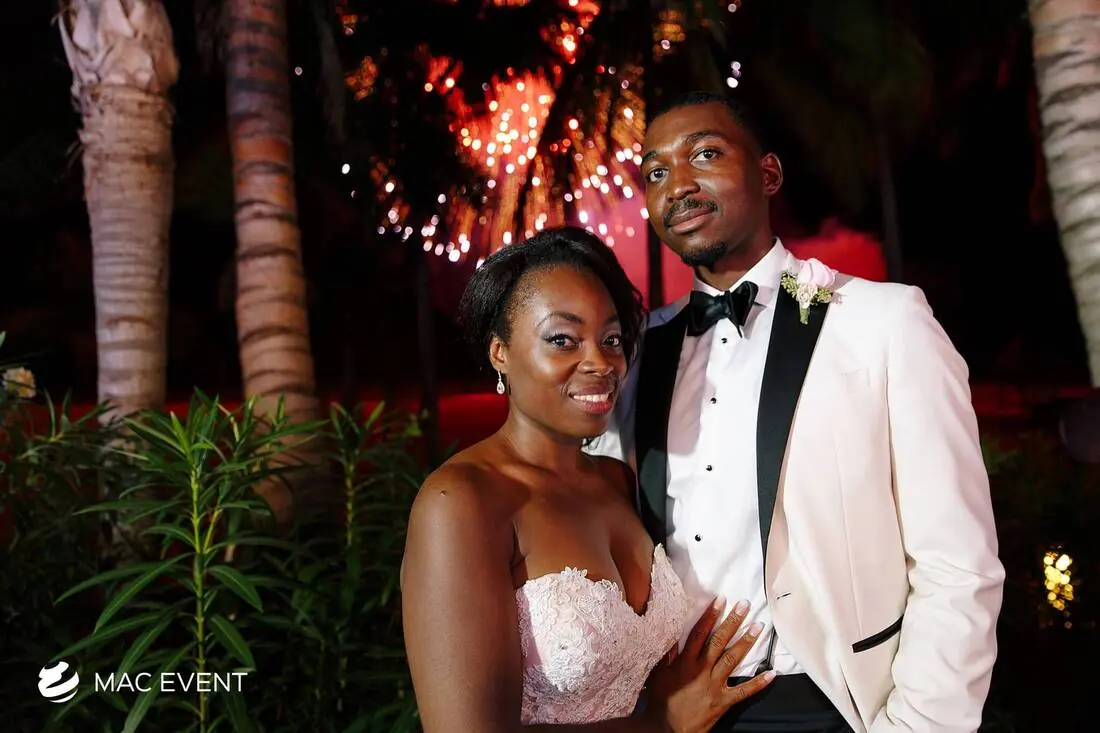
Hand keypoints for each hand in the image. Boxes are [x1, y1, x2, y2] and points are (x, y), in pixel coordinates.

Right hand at [644, 598, 774, 732]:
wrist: (668, 728)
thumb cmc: (662, 700)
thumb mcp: (658, 674)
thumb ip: (667, 654)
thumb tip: (673, 634)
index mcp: (685, 662)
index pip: (699, 633)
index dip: (711, 616)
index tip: (721, 600)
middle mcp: (701, 671)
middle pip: (719, 642)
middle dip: (732, 622)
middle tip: (744, 606)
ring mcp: (714, 686)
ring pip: (733, 660)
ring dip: (746, 642)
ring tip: (758, 627)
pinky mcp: (723, 701)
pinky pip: (743, 691)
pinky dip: (758, 683)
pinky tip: (772, 674)